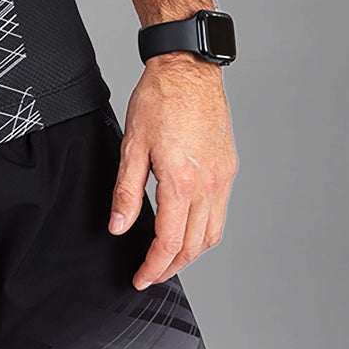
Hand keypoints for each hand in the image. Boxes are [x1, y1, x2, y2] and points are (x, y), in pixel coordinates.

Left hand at [108, 54, 237, 289]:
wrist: (188, 70)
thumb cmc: (158, 100)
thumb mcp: (132, 145)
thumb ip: (126, 191)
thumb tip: (119, 227)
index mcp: (181, 181)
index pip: (169, 242)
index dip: (154, 267)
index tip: (140, 277)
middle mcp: (208, 185)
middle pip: (193, 246)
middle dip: (171, 267)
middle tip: (150, 273)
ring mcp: (223, 178)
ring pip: (212, 235)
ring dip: (190, 254)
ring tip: (167, 258)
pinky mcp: (229, 169)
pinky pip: (220, 213)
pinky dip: (204, 232)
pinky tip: (187, 229)